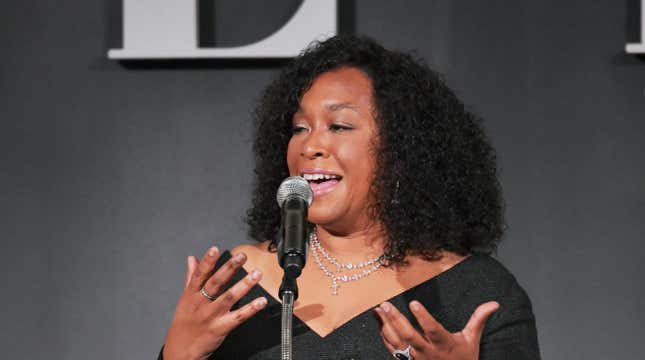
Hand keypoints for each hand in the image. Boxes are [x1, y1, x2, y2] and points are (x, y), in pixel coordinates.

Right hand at [162, 247, 266, 359]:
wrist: (180, 352)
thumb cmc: (184, 323)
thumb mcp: (185, 299)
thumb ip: (191, 277)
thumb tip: (192, 259)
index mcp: (191, 294)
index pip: (199, 275)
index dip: (207, 262)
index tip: (214, 249)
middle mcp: (201, 303)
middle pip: (215, 283)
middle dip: (229, 268)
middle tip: (241, 256)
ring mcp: (211, 316)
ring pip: (229, 298)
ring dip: (244, 285)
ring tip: (256, 274)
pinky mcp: (220, 328)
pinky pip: (238, 317)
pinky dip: (251, 309)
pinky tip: (261, 301)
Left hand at [374, 300, 498, 359]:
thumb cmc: (464, 358)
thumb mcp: (472, 340)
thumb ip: (479, 319)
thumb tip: (494, 303)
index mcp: (444, 345)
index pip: (433, 330)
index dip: (423, 317)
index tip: (414, 303)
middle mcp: (428, 352)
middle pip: (409, 336)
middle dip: (396, 319)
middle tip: (386, 304)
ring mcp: (416, 359)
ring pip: (398, 342)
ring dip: (386, 326)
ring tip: (378, 309)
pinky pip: (392, 349)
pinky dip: (384, 335)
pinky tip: (378, 322)